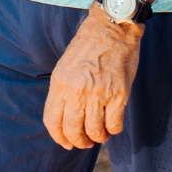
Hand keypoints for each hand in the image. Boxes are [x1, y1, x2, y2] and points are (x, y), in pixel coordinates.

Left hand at [43, 6, 141, 149]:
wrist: (111, 28)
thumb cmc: (88, 46)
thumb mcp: (65, 66)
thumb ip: (63, 91)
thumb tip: (65, 118)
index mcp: (60, 83)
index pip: (52, 120)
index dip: (58, 136)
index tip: (66, 142)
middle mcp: (76, 90)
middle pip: (72, 130)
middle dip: (79, 141)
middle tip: (85, 142)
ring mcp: (98, 93)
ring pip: (94, 131)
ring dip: (98, 137)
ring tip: (100, 134)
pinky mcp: (118, 94)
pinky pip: (114, 124)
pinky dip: (113, 130)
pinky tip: (113, 125)